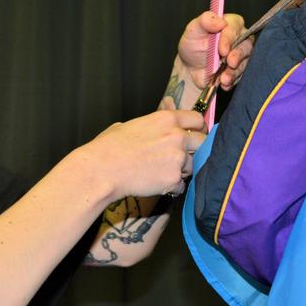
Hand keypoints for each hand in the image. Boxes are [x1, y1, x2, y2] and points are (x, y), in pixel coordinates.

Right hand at [86, 110, 205, 198]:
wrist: (102, 169)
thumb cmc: (109, 147)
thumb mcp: (131, 125)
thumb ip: (151, 126)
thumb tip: (153, 129)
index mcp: (166, 119)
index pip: (197, 119)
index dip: (197, 128)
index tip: (195, 134)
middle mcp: (176, 136)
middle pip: (203, 142)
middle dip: (196, 150)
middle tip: (183, 157)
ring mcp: (177, 158)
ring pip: (192, 166)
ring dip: (181, 170)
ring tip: (159, 172)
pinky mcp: (174, 178)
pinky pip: (181, 185)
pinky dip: (172, 187)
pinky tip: (156, 184)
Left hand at [176, 11, 253, 90]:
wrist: (190, 69)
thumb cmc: (193, 46)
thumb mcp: (193, 31)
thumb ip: (204, 21)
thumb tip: (220, 21)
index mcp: (229, 23)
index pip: (235, 27)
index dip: (229, 38)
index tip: (222, 50)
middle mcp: (239, 38)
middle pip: (246, 44)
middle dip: (238, 55)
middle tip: (230, 62)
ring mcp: (241, 55)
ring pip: (246, 61)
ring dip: (235, 71)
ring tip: (224, 78)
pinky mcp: (240, 69)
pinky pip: (241, 75)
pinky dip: (232, 80)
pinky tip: (223, 83)